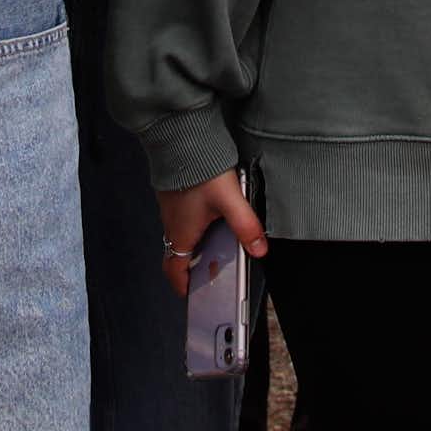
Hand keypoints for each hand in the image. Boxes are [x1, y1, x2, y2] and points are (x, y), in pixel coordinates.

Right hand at [157, 169, 266, 298]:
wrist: (180, 137)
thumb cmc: (199, 169)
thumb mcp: (229, 200)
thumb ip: (246, 225)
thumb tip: (259, 249)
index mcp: (181, 233)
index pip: (173, 270)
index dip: (182, 284)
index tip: (191, 292)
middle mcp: (171, 223)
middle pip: (178, 253)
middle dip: (193, 264)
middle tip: (210, 267)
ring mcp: (170, 207)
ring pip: (180, 232)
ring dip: (194, 240)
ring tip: (216, 239)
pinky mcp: (173, 192)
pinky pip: (181, 214)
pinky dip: (193, 221)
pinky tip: (211, 210)